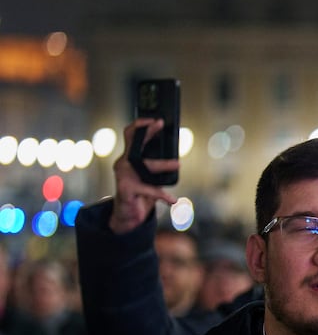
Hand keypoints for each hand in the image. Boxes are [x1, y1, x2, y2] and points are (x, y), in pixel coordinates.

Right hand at [108, 119, 178, 234]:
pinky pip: (148, 189)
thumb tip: (176, 158)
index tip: (154, 119)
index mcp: (130, 158)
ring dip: (163, 164)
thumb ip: (158, 167)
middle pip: (135, 144)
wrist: (129, 215)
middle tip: (159, 124)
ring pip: (145, 166)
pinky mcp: (126, 189)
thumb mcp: (151, 177)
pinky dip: (162, 195)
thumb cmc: (142, 193)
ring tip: (178, 164)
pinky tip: (172, 199)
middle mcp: (124, 164)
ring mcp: (123, 176)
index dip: (140, 125)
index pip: (131, 136)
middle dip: (147, 132)